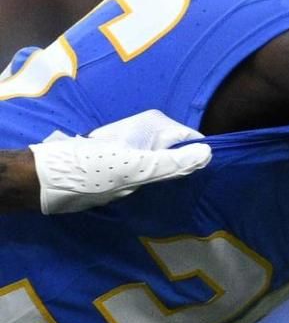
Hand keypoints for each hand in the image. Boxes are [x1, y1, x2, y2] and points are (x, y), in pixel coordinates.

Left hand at [29, 109, 212, 213]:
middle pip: (180, 152)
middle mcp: (147, 131)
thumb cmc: (90, 172)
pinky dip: (152, 184)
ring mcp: (134, 147)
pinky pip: (150, 171)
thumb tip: (210, 153)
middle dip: (181, 172)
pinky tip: (146, 197)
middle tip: (177, 195)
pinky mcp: (123, 161)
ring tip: (161, 198)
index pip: (193, 141)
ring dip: (166, 181)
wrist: (44, 182)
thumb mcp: (136, 169)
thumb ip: (173, 163)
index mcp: (155, 124)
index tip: (196, 184)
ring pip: (165, 163)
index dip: (196, 161)